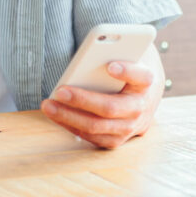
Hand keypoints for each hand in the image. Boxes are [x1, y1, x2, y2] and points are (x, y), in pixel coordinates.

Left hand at [40, 58, 163, 149]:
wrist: (144, 98)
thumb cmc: (127, 73)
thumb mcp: (126, 60)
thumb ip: (113, 56)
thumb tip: (87, 59)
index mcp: (147, 82)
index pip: (141, 76)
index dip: (127, 71)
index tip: (110, 66)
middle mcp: (141, 108)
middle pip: (110, 107)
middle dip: (82, 100)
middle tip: (59, 91)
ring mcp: (130, 128)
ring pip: (97, 126)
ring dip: (69, 117)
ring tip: (48, 105)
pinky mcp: (117, 140)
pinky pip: (92, 137)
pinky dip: (71, 126)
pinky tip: (56, 115)